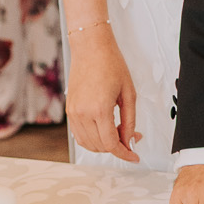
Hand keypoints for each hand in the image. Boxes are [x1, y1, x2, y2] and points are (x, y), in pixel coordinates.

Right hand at [64, 26, 139, 161]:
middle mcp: (82, 114)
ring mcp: (73, 113)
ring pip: (88, 144)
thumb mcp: (129, 93)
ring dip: (104, 144)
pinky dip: (92, 139)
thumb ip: (129, 120)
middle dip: (117, 147)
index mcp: (99, 109)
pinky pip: (79, 135)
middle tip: (131, 136)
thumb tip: (130, 140)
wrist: (91, 47)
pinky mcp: (70, 110)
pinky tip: (104, 130)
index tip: (134, 156)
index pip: (111, 144)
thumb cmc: (111, 64)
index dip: (124, 153)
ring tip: (119, 131)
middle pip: (100, 146)